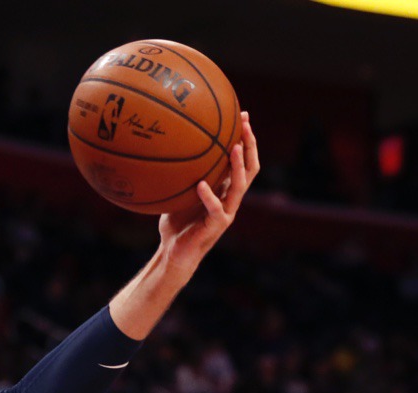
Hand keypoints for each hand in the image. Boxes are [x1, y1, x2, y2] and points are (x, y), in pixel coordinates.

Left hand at [157, 111, 259, 268]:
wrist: (174, 252)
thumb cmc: (176, 222)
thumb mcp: (179, 192)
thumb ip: (182, 174)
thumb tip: (167, 149)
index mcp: (225, 189)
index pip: (243, 160)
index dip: (246, 138)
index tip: (241, 115)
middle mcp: (231, 198)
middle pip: (250, 168)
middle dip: (249, 144)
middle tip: (244, 124)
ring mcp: (226, 212)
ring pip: (240, 186)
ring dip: (238, 166)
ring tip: (234, 148)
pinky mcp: (216, 226)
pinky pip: (216, 209)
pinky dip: (209, 196)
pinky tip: (201, 184)